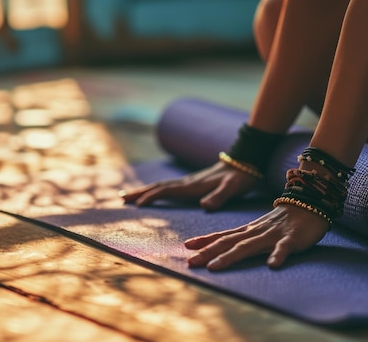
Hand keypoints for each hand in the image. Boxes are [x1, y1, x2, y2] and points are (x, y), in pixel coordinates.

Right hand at [120, 162, 256, 210]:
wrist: (246, 161)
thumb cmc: (241, 177)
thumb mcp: (233, 188)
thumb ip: (219, 196)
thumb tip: (204, 206)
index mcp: (193, 186)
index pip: (167, 190)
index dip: (153, 197)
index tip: (138, 205)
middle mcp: (188, 182)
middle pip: (159, 186)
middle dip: (140, 192)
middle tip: (121, 198)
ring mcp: (190, 181)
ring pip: (162, 185)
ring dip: (144, 190)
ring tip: (128, 196)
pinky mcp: (193, 182)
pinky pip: (169, 186)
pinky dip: (156, 190)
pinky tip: (153, 193)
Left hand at [184, 204, 329, 269]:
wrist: (309, 205)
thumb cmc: (282, 221)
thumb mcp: (257, 229)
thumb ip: (240, 237)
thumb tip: (220, 247)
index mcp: (248, 230)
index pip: (222, 235)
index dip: (204, 241)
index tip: (186, 248)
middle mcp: (255, 232)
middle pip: (228, 243)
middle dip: (208, 253)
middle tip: (190, 263)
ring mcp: (272, 235)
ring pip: (248, 246)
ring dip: (230, 256)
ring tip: (214, 267)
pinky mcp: (291, 240)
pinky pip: (284, 248)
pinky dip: (277, 255)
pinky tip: (272, 265)